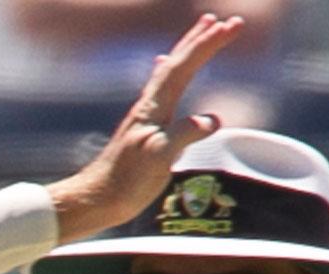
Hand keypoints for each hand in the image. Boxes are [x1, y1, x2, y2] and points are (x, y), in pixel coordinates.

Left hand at [46, 13, 243, 242]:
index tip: (232, 25)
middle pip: (177, 62)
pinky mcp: (142, 126)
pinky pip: (159, 87)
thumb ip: (184, 134)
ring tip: (202, 29)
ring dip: (187, 48)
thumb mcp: (160, 158)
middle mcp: (148, 104)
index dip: (209, 44)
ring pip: (169, 71)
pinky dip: (166, 70)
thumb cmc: (126, 182)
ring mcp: (145, 114)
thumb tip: (213, 119)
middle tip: (223, 19)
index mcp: (154, 107)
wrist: (96, 199)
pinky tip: (162, 63)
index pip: (185, 66)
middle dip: (201, 39)